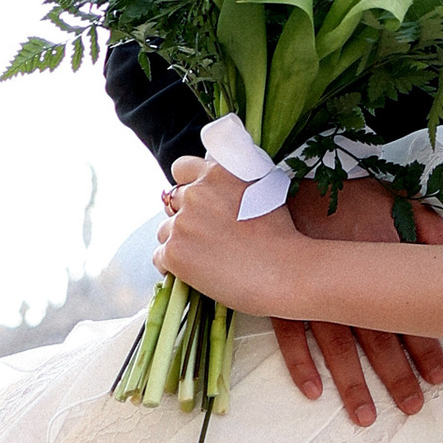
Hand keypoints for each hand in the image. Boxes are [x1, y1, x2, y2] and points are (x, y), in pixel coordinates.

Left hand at [155, 156, 313, 316]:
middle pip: (171, 202)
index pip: (181, 168)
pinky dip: (173, 267)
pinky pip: (159, 258)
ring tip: (204, 258)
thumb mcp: (265, 186)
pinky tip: (194, 273)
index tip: (197, 202)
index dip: (188, 185)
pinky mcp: (174, 252)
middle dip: (184, 216)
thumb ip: (235, 177)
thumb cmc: (281, 233)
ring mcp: (183, 223)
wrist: (283, 270)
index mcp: (217, 173)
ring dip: (179, 242)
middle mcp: (196, 192)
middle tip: (206, 236)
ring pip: (165, 231)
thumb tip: (217, 179)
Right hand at [157, 165, 442, 428]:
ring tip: (367, 416)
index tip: (438, 375)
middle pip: (376, 339)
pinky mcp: (279, 298)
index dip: (424, 346)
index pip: (407, 312)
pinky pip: (289, 338)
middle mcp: (347, 285)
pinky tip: (314, 393)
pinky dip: (300, 366)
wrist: (279, 182)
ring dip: (352, 384)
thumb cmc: (341, 191)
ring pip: (336, 348)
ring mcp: (311, 294)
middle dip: (396, 375)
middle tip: (413, 406)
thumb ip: (424, 224)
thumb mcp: (390, 196)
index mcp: (378, 262)